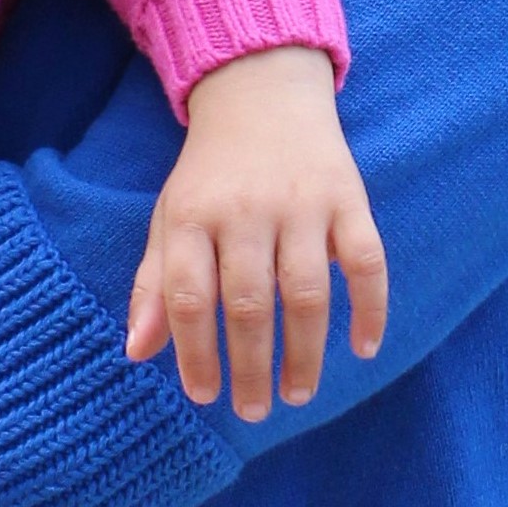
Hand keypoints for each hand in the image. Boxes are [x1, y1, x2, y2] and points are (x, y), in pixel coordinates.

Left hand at [125, 47, 387, 422]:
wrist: (262, 95)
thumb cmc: (211, 175)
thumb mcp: (171, 218)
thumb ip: (154, 285)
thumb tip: (137, 354)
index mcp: (194, 215)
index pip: (190, 295)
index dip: (195, 352)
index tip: (204, 396)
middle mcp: (246, 210)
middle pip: (248, 302)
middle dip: (250, 366)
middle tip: (254, 411)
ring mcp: (301, 204)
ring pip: (306, 292)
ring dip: (304, 351)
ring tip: (298, 394)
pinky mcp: (347, 198)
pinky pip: (366, 262)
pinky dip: (370, 308)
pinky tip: (363, 348)